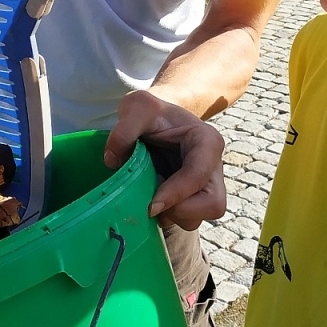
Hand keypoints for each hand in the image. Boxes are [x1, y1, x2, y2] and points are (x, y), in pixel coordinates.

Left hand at [104, 90, 225, 228]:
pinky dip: (166, 217)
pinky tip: (148, 199)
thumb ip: (124, 129)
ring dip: (171, 216)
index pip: (198, 175)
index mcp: (207, 142)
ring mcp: (204, 186)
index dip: (176, 193)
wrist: (157, 118)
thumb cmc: (152, 112)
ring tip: (147, 198)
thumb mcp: (137, 107)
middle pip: (213, 205)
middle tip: (153, 205)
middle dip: (182, 211)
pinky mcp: (191, 199)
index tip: (150, 205)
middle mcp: (212, 167)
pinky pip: (184, 219)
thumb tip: (113, 161)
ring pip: (198, 217)